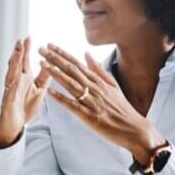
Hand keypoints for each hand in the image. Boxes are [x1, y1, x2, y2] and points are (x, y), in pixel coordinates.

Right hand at [0, 37, 50, 147]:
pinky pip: (11, 91)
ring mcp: (11, 90)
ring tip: (16, 52)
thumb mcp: (38, 90)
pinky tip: (14, 76)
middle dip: (19, 52)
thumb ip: (43, 78)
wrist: (15, 125)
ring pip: (11, 73)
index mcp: (24, 78)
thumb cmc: (24, 107)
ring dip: (14, 62)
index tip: (28, 37)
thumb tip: (50, 65)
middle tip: (21, 39)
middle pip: (16, 64)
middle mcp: (16, 81)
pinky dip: (13, 83)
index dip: (26, 50)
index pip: (24, 61)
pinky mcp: (9, 100)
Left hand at [38, 44, 164, 164]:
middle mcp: (94, 88)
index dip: (62, 54)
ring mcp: (91, 101)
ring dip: (55, 73)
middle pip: (71, 70)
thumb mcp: (113, 85)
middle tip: (40, 49)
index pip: (76, 63)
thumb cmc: (122, 108)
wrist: (134, 129)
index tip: (49, 45)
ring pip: (70, 84)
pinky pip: (72, 105)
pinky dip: (61, 98)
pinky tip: (49, 91)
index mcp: (98, 81)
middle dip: (54, 59)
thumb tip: (86, 54)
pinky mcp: (88, 116)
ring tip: (42, 64)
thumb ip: (98, 69)